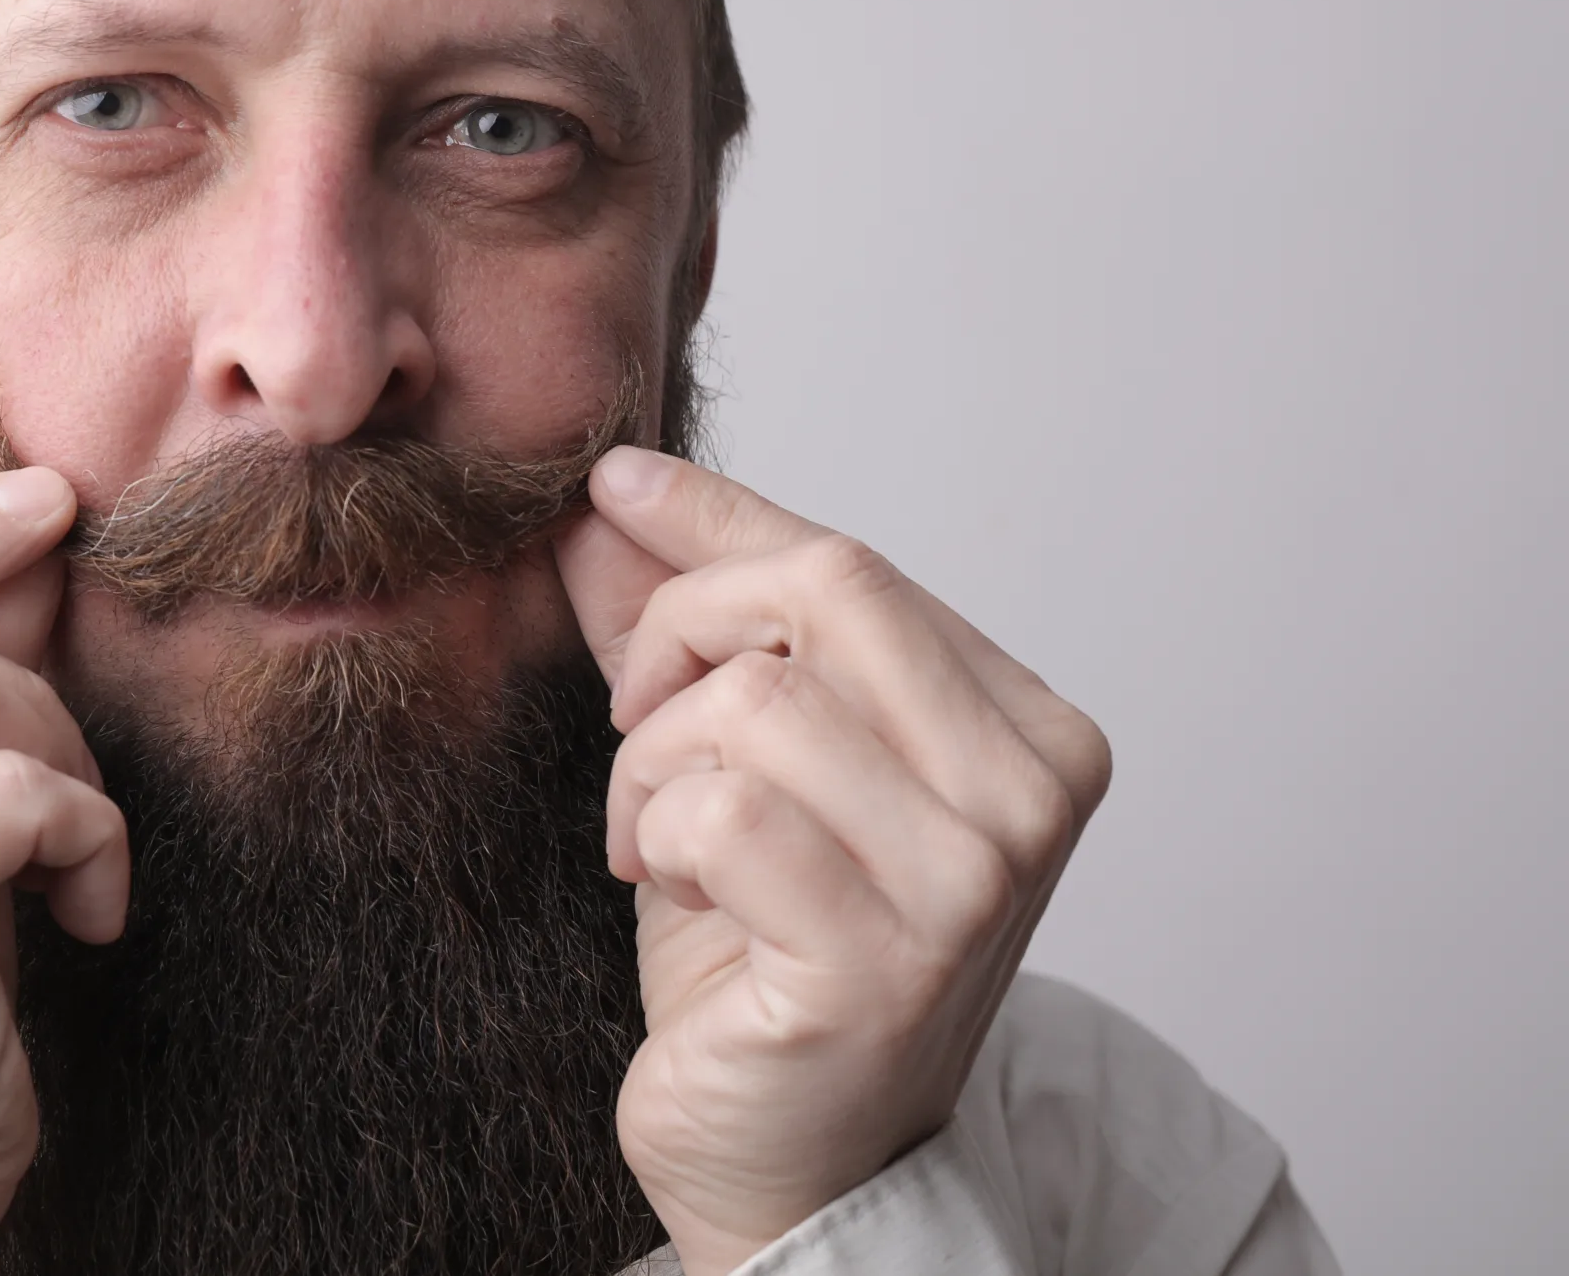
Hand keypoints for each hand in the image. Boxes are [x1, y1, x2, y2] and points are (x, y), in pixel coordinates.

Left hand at [555, 448, 1111, 1273]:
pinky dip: (658, 838)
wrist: (787, 1161)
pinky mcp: (887, 959)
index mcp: (1028, 729)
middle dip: (682, 632)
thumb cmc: (766, 956)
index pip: (850, 563)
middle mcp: (1030, 795)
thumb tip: (611, 501)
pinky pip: (721, 812)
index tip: (614, 481)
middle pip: (823, 592)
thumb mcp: (722, 761)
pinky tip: (676, 892)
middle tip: (634, 719)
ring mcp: (973, 881)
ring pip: (755, 704)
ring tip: (655, 839)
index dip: (715, 518)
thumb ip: (687, 632)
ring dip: (654, 763)